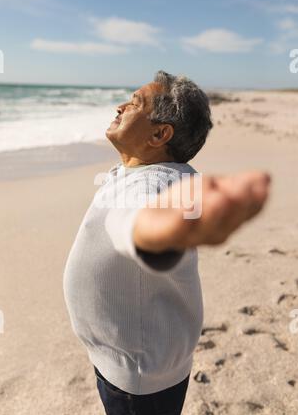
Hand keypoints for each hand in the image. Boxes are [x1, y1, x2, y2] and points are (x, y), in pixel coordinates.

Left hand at [133, 171, 270, 252]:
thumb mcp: (213, 190)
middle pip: (225, 222)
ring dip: (211, 214)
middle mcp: (209, 233)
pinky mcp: (160, 235)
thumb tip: (266, 177)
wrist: (148, 223)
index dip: (254, 202)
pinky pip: (171, 232)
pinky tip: (185, 214)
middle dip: (235, 206)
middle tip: (243, 189)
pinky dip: (179, 224)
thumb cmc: (187, 205)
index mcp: (225, 223)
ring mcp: (185, 236)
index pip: (244, 213)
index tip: (264, 186)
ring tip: (219, 198)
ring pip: (200, 226)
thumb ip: (238, 185)